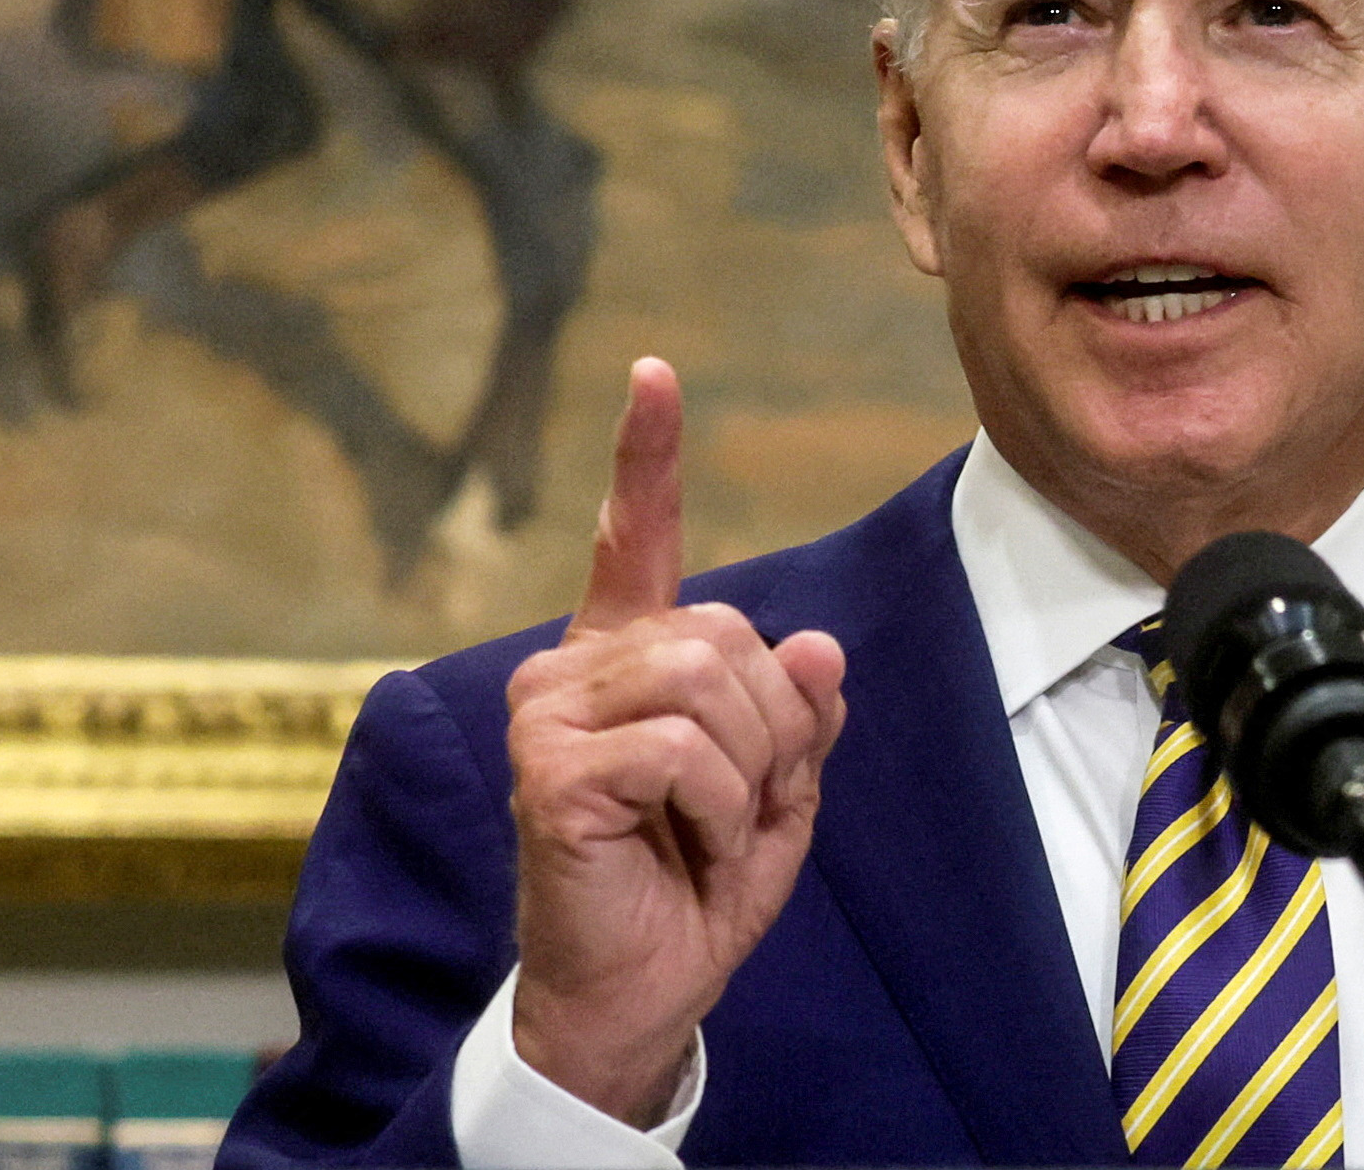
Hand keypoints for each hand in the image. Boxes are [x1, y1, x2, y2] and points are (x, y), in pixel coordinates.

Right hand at [505, 358, 846, 1126]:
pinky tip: (689, 848)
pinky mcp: (547, 770)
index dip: (646, 455)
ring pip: (708, 680)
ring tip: (714, 827)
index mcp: (626, 659)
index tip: (655, 372)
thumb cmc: (698, 884)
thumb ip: (799, 714)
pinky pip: (682, 748)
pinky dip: (722, 805)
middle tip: (744, 802)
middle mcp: (573, 668)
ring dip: (750, 770)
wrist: (643, 991)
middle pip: (724, 631)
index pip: (635, 538)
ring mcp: (548, 713)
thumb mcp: (779, 792)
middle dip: (773, 724)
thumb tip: (816, 642)